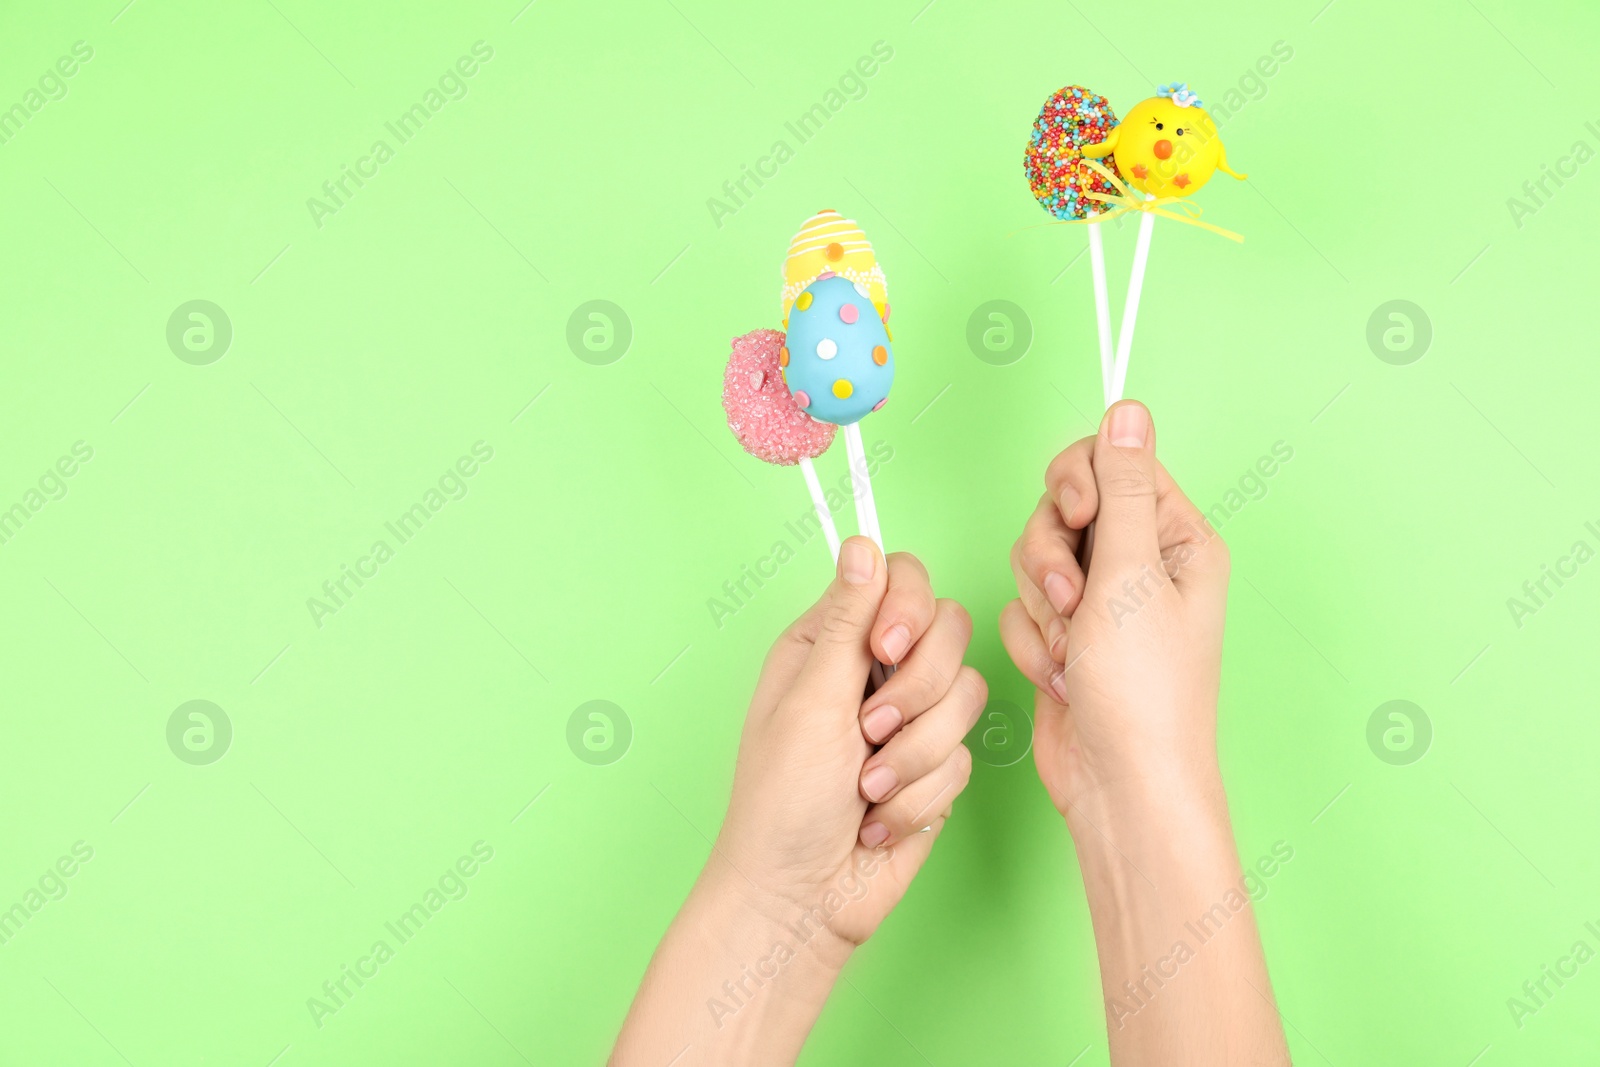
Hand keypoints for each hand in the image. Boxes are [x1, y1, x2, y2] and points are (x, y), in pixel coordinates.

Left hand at [614, 539, 982, 1064]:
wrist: (801, 897)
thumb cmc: (782, 802)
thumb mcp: (810, 701)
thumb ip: (847, 622)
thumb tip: (862, 542)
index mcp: (831, 642)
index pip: (901, 579)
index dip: (908, 609)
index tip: (886, 649)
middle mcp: (873, 672)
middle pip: (949, 632)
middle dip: (916, 691)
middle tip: (869, 731)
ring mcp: (909, 720)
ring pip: (966, 697)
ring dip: (915, 754)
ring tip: (866, 788)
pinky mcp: (936, 768)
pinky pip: (965, 758)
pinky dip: (919, 796)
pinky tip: (878, 820)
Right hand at [1000, 400, 1228, 820]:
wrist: (1120, 785)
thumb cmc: (1143, 692)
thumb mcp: (1130, 575)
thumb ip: (1119, 488)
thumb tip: (1128, 408)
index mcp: (1175, 537)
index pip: (1110, 462)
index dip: (1079, 484)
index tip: (1079, 521)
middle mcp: (1139, 563)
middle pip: (1060, 508)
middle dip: (1050, 558)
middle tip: (1074, 601)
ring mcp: (1100, 603)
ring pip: (1031, 558)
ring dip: (1040, 608)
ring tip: (1069, 651)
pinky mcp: (1065, 637)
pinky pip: (1020, 608)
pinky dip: (1031, 643)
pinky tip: (1060, 677)